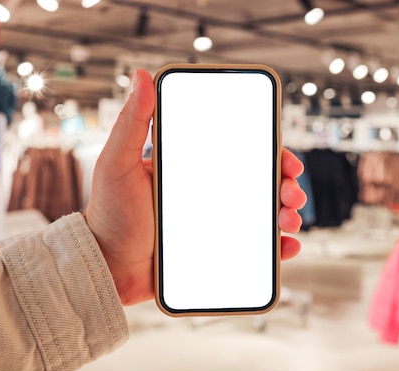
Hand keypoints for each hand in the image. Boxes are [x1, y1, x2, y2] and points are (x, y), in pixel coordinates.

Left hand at [85, 69, 305, 305]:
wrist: (106, 267)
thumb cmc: (108, 214)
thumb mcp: (118, 162)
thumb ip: (132, 122)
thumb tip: (140, 75)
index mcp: (195, 169)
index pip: (241, 154)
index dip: (270, 153)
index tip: (287, 160)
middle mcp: (210, 194)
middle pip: (260, 183)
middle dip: (285, 185)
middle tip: (292, 193)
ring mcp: (216, 223)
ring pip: (263, 215)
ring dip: (287, 215)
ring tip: (290, 221)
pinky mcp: (217, 252)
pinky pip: (255, 249)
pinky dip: (276, 249)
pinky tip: (287, 247)